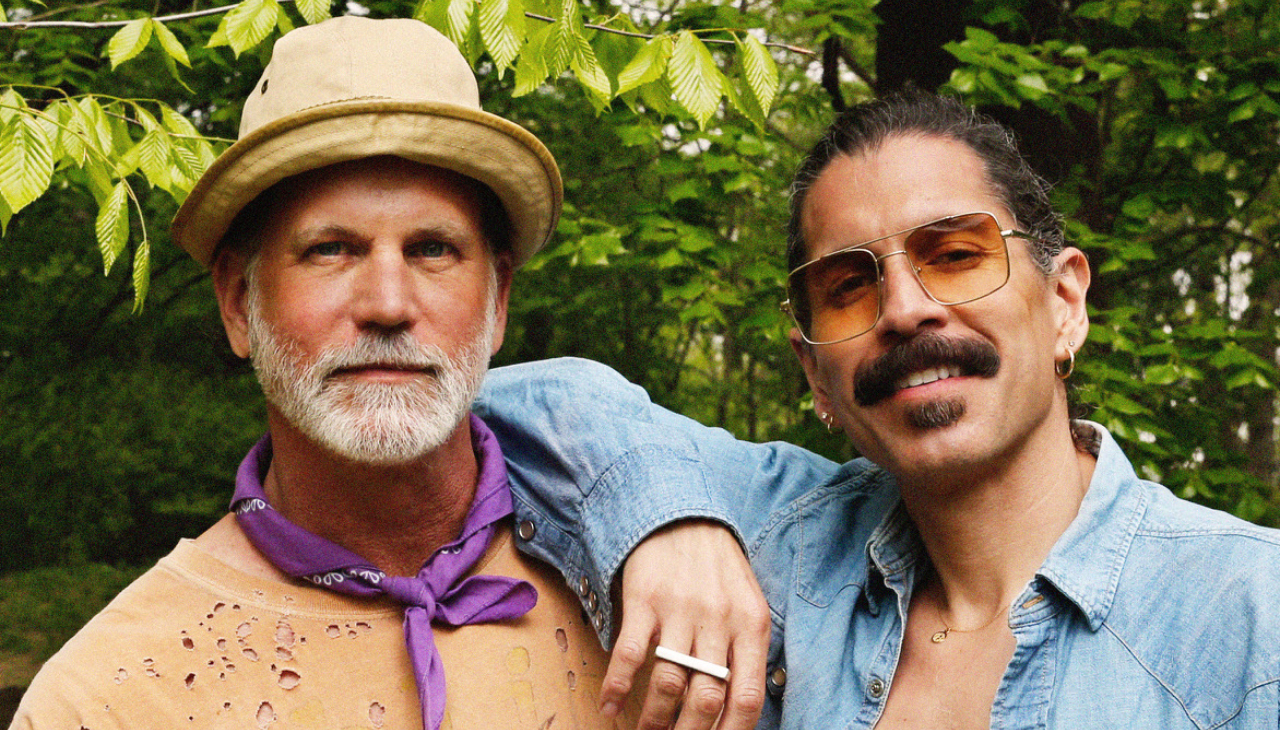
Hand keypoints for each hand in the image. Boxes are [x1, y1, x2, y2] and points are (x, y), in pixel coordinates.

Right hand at [599, 520, 769, 729]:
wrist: (683, 517)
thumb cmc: (718, 569)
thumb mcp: (747, 606)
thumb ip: (746, 652)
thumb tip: (737, 707)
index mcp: (751, 626)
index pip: (747, 697)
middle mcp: (719, 620)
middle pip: (707, 698)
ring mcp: (681, 610)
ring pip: (670, 683)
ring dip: (655, 719)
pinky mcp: (645, 600)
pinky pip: (631, 655)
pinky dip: (618, 687)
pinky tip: (610, 706)